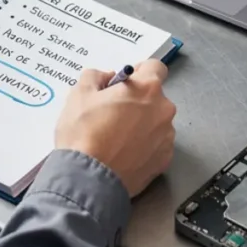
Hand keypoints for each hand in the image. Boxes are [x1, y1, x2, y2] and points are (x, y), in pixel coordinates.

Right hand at [54, 60, 175, 197]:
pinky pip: (155, 145)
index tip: (124, 83)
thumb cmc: (84, 133)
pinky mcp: (164, 162)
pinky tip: (122, 153)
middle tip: (112, 112)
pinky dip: (143, 146)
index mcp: (147, 89)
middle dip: (137, 100)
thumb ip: (95, 76)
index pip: (155, 66)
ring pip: (155, 122)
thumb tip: (107, 77)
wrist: (88, 179)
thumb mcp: (79, 93)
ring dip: (141, 124)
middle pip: (154, 97)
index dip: (138, 71)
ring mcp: (167, 138)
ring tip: (115, 137)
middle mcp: (164, 111)